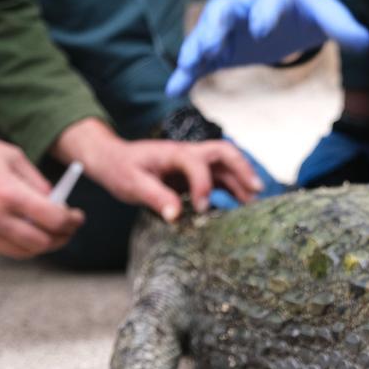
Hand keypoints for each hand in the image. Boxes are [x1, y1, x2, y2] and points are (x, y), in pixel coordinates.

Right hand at [0, 140, 83, 258]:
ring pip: (24, 252)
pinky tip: (28, 232)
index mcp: (9, 194)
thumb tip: (57, 204)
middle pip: (42, 242)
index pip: (54, 219)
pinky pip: (6, 249)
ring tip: (52, 231)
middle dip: (62, 236)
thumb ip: (37, 184)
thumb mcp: (12, 158)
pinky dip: (22, 245)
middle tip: (69, 227)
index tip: (77, 216)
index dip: (71, 221)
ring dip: (43, 244)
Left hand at [54, 118, 261, 220]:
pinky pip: (220, 178)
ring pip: (226, 166)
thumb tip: (176, 216)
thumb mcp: (131, 184)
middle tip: (256, 189)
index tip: (202, 209)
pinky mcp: (193, 174)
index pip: (198, 164)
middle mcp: (189, 154)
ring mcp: (193, 163)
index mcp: (174, 153)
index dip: (203, 186)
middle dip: (242, 169)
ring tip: (255, 202)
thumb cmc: (119, 169)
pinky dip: (233, 188)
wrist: (111, 159)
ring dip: (242, 181)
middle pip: (225, 153)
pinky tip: (241, 204)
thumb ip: (155, 197)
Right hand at [166, 0, 368, 95]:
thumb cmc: (308, 11)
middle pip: (224, 11)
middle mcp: (245, 9)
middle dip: (215, 27)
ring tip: (186, 67)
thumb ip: (344, 28)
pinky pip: (200, 60)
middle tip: (207, 47)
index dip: (264, 13)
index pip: (268, 2)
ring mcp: (230, 28)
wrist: (287, 6)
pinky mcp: (221, 48)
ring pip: (205, 33)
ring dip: (195, 48)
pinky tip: (174, 91)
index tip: (262, 30)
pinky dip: (186, 73)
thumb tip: (364, 42)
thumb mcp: (328, 16)